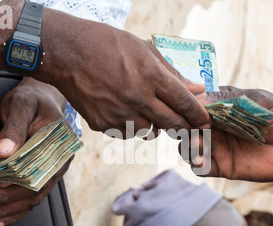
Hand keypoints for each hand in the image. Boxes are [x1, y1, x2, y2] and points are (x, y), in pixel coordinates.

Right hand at [0, 2, 210, 138]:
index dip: (199, 115)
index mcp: (151, 76)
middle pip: (172, 124)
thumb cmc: (107, 44)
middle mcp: (137, 98)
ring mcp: (119, 114)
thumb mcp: (144, 50)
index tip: (205, 121)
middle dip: (183, 125)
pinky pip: (127, 133)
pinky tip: (125, 111)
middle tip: (184, 122)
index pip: (185, 104)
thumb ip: (172, 73)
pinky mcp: (103, 124)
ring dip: (155, 125)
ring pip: (150, 133)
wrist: (67, 53)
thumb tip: (197, 89)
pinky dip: (132, 126)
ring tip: (146, 110)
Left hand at [0, 78, 71, 225]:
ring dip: (9, 211)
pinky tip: (0, 217)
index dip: (19, 182)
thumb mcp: (21, 106)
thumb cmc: (33, 101)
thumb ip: (14, 127)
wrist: (40, 99)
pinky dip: (14, 209)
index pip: (39, 170)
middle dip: (8, 202)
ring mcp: (51, 170)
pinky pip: (30, 196)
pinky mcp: (41, 175)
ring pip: (33, 198)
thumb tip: (5, 151)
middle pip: (36, 189)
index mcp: (59, 145)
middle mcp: (58, 161)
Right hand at [185, 86, 272, 181]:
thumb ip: (225, 100)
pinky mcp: (222, 166)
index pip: (192, 106)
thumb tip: (196, 98)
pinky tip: (202, 160)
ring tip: (198, 144)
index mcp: (218, 107)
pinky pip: (200, 167)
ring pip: (187, 147)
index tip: (187, 108)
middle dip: (181, 127)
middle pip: (184, 127)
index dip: (184, 107)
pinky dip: (195, 164)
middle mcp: (213, 127)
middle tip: (189, 128)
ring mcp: (217, 147)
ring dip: (186, 146)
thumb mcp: (253, 101)